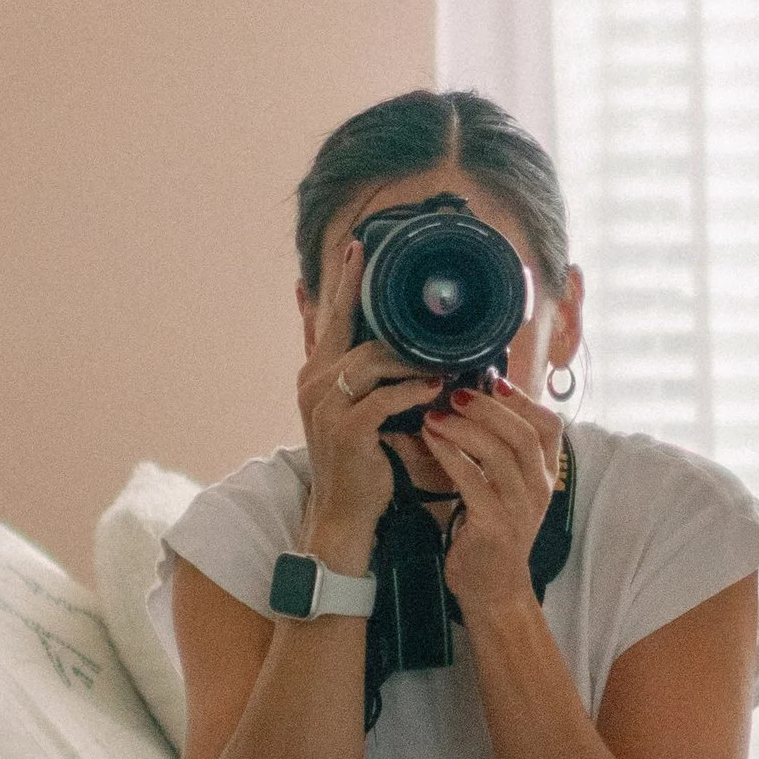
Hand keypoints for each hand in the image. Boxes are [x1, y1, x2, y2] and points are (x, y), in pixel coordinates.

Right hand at [294, 238, 434, 565]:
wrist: (346, 511)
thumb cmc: (363, 458)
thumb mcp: (363, 409)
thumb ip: (375, 374)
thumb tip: (402, 344)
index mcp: (317, 374)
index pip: (331, 318)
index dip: (345, 282)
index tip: (358, 248)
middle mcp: (315, 384)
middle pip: (351, 331)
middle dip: (385, 315)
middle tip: (419, 306)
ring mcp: (326, 406)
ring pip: (371, 361)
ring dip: (411, 359)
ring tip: (443, 360)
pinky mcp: (346, 430)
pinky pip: (383, 398)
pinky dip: (412, 391)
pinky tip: (434, 389)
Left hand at [423, 375, 564, 618]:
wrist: (492, 591)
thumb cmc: (491, 535)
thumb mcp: (502, 491)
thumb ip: (494, 455)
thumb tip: (465, 406)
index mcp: (545, 477)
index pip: (549, 426)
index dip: (523, 399)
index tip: (493, 380)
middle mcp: (539, 489)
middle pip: (522, 433)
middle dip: (487, 408)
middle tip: (454, 392)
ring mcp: (520, 508)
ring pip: (499, 452)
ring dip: (464, 427)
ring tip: (435, 414)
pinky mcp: (494, 525)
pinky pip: (472, 479)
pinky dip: (450, 454)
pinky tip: (430, 439)